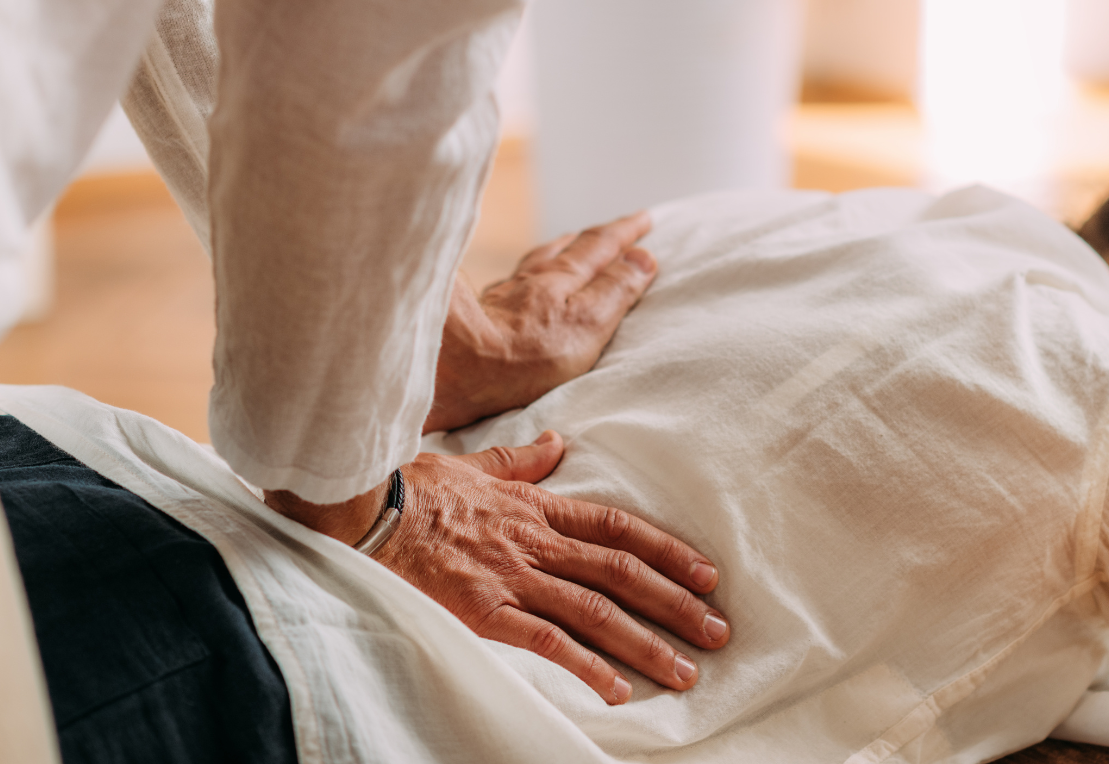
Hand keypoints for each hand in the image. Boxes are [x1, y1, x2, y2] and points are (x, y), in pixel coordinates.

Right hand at [374, 430, 729, 703]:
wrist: (365, 511)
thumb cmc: (414, 490)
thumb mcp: (477, 465)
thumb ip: (522, 460)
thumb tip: (558, 442)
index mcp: (538, 509)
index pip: (619, 529)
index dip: (668, 551)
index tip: (708, 574)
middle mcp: (537, 543)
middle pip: (622, 574)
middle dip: (676, 604)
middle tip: (718, 632)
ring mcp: (514, 578)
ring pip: (596, 612)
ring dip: (646, 643)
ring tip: (685, 671)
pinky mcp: (486, 612)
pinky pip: (546, 643)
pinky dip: (586, 667)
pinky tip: (618, 692)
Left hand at [425, 212, 657, 432]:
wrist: (454, 368)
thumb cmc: (524, 352)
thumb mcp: (586, 322)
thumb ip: (614, 291)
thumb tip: (643, 257)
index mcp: (561, 278)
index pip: (599, 246)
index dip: (624, 233)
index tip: (644, 220)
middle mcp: (530, 279)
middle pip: (567, 248)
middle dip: (595, 238)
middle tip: (613, 230)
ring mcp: (502, 294)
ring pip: (537, 261)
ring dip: (559, 249)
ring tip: (570, 244)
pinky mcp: (477, 313)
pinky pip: (511, 282)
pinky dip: (526, 274)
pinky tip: (520, 281)